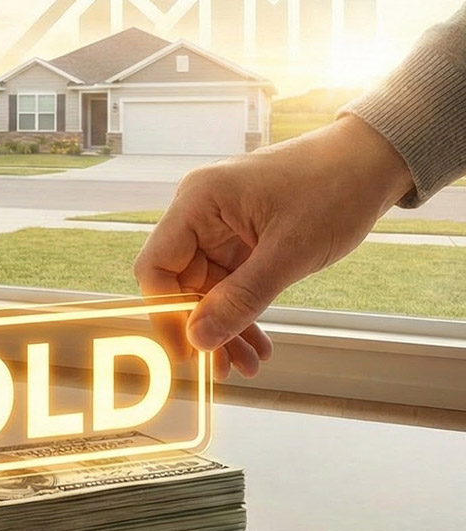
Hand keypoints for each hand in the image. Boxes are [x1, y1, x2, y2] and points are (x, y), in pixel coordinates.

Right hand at [134, 115, 411, 378]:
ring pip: (208, 290)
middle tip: (223, 369)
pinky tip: (258, 344)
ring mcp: (221, 227)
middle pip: (182, 283)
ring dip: (226, 327)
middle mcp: (200, 214)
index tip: (189, 352)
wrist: (372, 161)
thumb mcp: (288, 252)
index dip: (167, 312)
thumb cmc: (332, 189)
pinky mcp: (243, 238)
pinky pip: (232, 283)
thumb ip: (241, 298)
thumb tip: (199, 338)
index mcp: (197, 203)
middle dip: (202, 328)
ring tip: (248, 364)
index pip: (157, 267)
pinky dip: (244, 312)